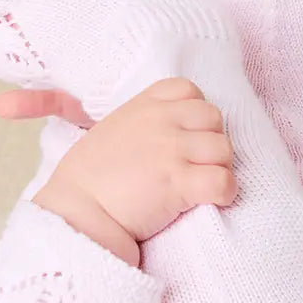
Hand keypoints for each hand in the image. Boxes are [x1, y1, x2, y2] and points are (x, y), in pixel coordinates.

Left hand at [0, 0, 189, 127]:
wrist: (147, 142)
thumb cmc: (110, 121)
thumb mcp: (74, 107)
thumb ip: (41, 102)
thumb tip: (0, 105)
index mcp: (108, 46)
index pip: (108, 13)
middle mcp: (136, 40)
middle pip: (141, 5)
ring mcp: (163, 45)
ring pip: (169, 12)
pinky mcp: (186, 57)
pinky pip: (196, 31)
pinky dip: (199, 10)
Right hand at [32, 78, 235, 265]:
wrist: (76, 212)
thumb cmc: (88, 179)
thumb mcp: (111, 132)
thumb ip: (141, 124)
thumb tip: (164, 133)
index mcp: (143, 107)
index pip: (189, 91)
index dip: (195, 114)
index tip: (188, 136)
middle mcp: (161, 123)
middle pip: (213, 118)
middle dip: (211, 141)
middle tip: (199, 165)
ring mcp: (172, 151)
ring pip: (224, 149)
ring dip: (221, 167)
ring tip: (204, 184)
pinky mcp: (180, 184)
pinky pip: (224, 180)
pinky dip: (226, 192)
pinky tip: (215, 200)